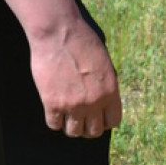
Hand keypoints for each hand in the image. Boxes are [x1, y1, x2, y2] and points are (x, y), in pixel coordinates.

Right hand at [29, 19, 122, 137]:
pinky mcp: (52, 103)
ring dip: (71, 127)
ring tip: (67, 117)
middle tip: (81, 120)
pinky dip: (54, 121)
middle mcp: (94, 103)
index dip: (104, 122)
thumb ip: (105, 86)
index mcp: (110, 92)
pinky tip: (54, 111)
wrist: (58, 32)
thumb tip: (103, 102)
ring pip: (74, 132)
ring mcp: (73, 105)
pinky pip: (54, 124)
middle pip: (93, 131)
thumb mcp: (105, 65)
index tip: (97, 118)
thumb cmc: (82, 42)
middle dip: (88, 127)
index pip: (113, 122)